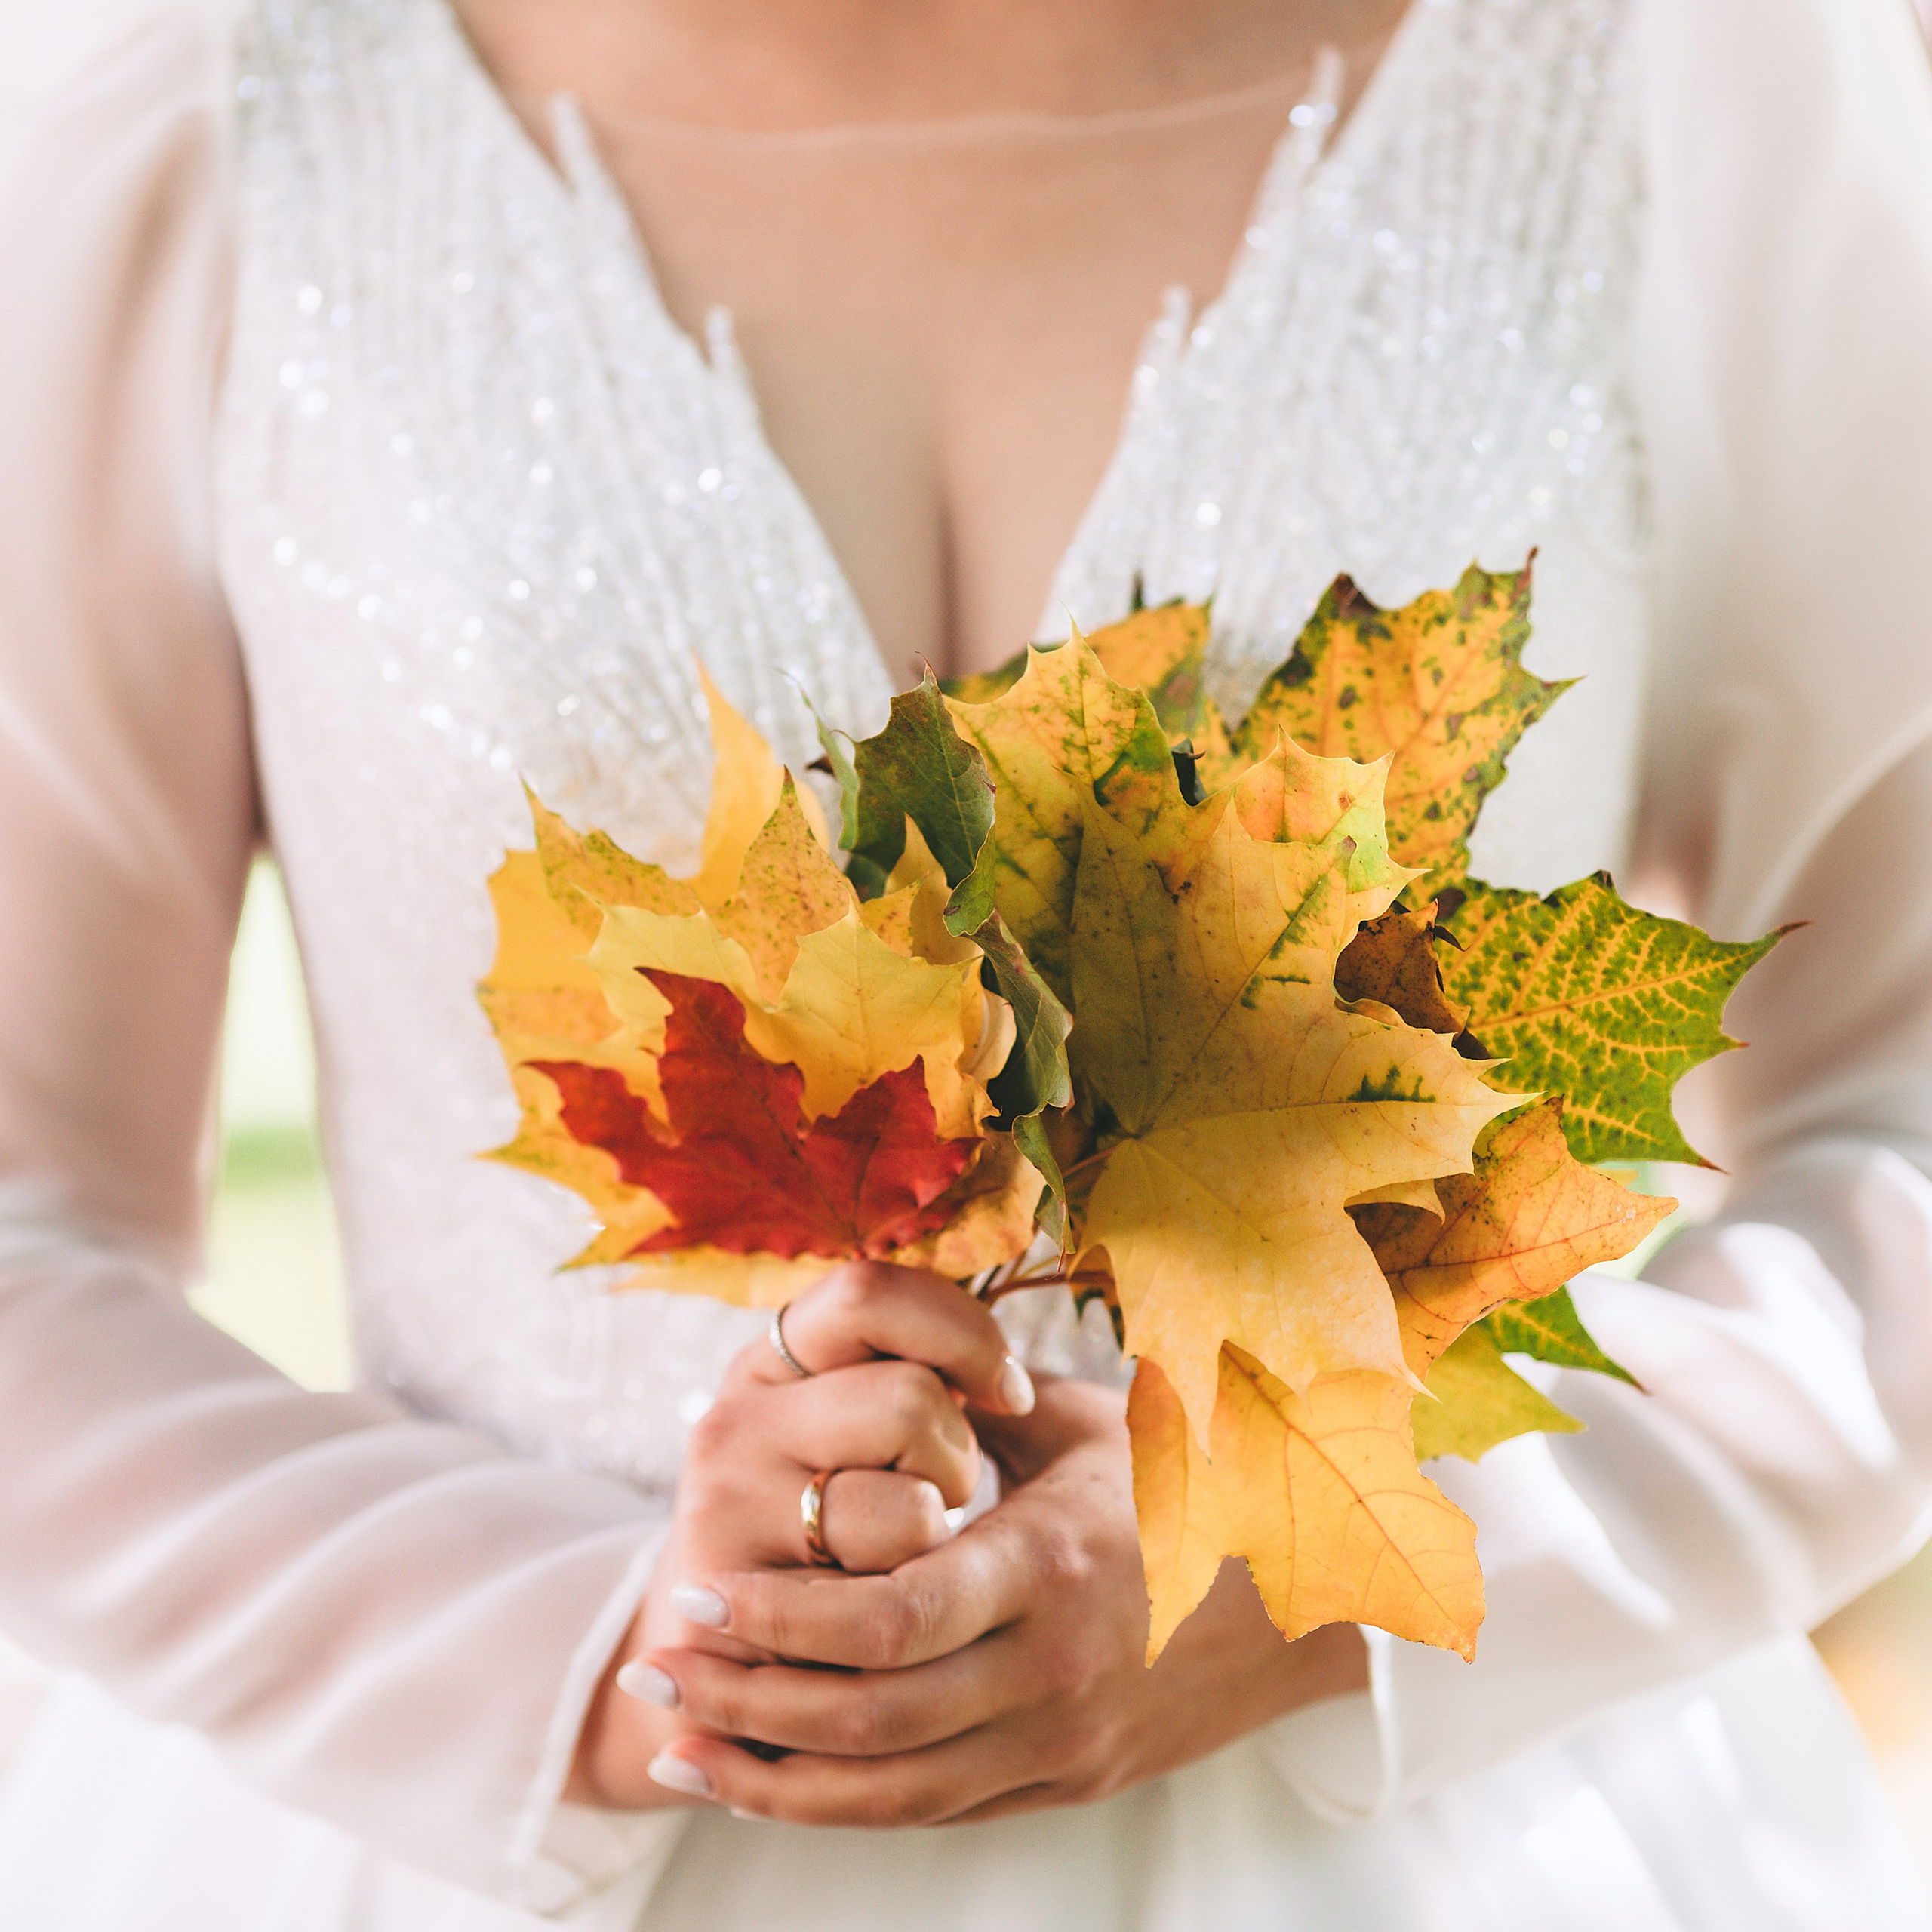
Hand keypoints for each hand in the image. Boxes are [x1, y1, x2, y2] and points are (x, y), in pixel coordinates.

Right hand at [568, 1262, 1035, 1808]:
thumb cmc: (836, 1528)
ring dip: (933, 1543)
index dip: (964, 1334)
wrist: (728, 1660)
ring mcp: (726, 1511)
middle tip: (935, 1498)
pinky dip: (904, 1607)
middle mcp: (734, 1421)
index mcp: (773, 1361)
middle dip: (957, 1458)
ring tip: (895, 1558)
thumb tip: (1013, 1382)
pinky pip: (884, 1599)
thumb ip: (913, 1374)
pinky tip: (867, 1609)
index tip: (1009, 1393)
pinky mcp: (735, 1606)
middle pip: (910, 1399)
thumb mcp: (858, 1431)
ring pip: (910, 1507)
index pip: (870, 1294)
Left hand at [632, 1375, 1368, 1824]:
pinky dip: (838, 1802)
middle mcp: (1056, 1669)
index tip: (696, 1588)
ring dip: (770, 1772)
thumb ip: (973, 1412)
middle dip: (746, 1696)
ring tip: (679, 1739)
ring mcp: (1063, 1742)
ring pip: (889, 1789)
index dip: (780, 1618)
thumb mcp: (1081, 1427)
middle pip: (870, 1718)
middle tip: (659, 1660)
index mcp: (1055, 1563)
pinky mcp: (1065, 1784)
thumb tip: (856, 1372)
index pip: (891, 1618)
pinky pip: (931, 1811)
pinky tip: (768, 1777)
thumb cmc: (1186, 1476)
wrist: (1309, 1592)